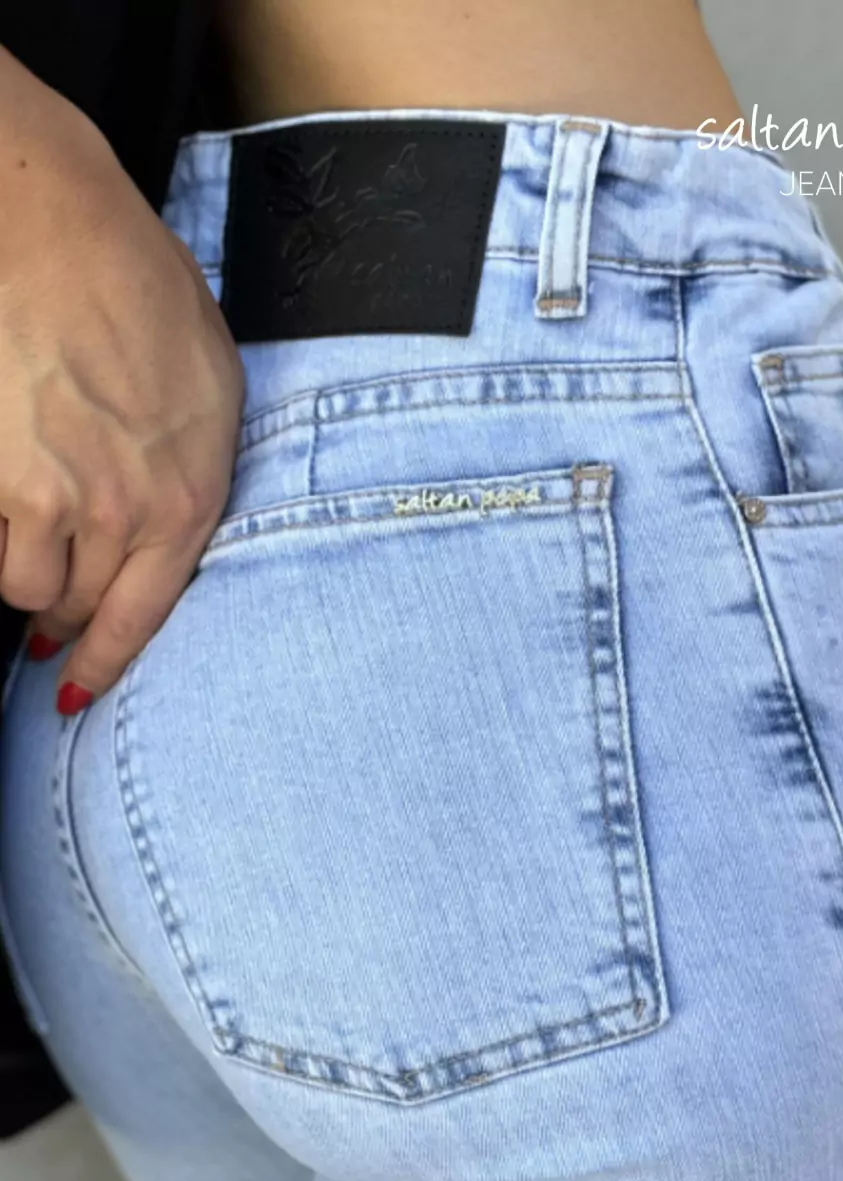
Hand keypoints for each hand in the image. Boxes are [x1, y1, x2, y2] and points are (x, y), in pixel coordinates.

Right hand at [0, 48, 243, 713]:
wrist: (52, 225)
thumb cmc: (139, 288)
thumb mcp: (213, 383)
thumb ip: (198, 468)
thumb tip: (174, 524)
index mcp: (193, 492)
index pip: (150, 612)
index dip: (110, 660)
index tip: (82, 686)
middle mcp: (130, 511)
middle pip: (84, 609)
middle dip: (67, 621)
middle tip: (52, 622)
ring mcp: (58, 498)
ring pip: (28, 588)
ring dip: (26, 576)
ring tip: (28, 538)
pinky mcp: (0, 481)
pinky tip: (5, 509)